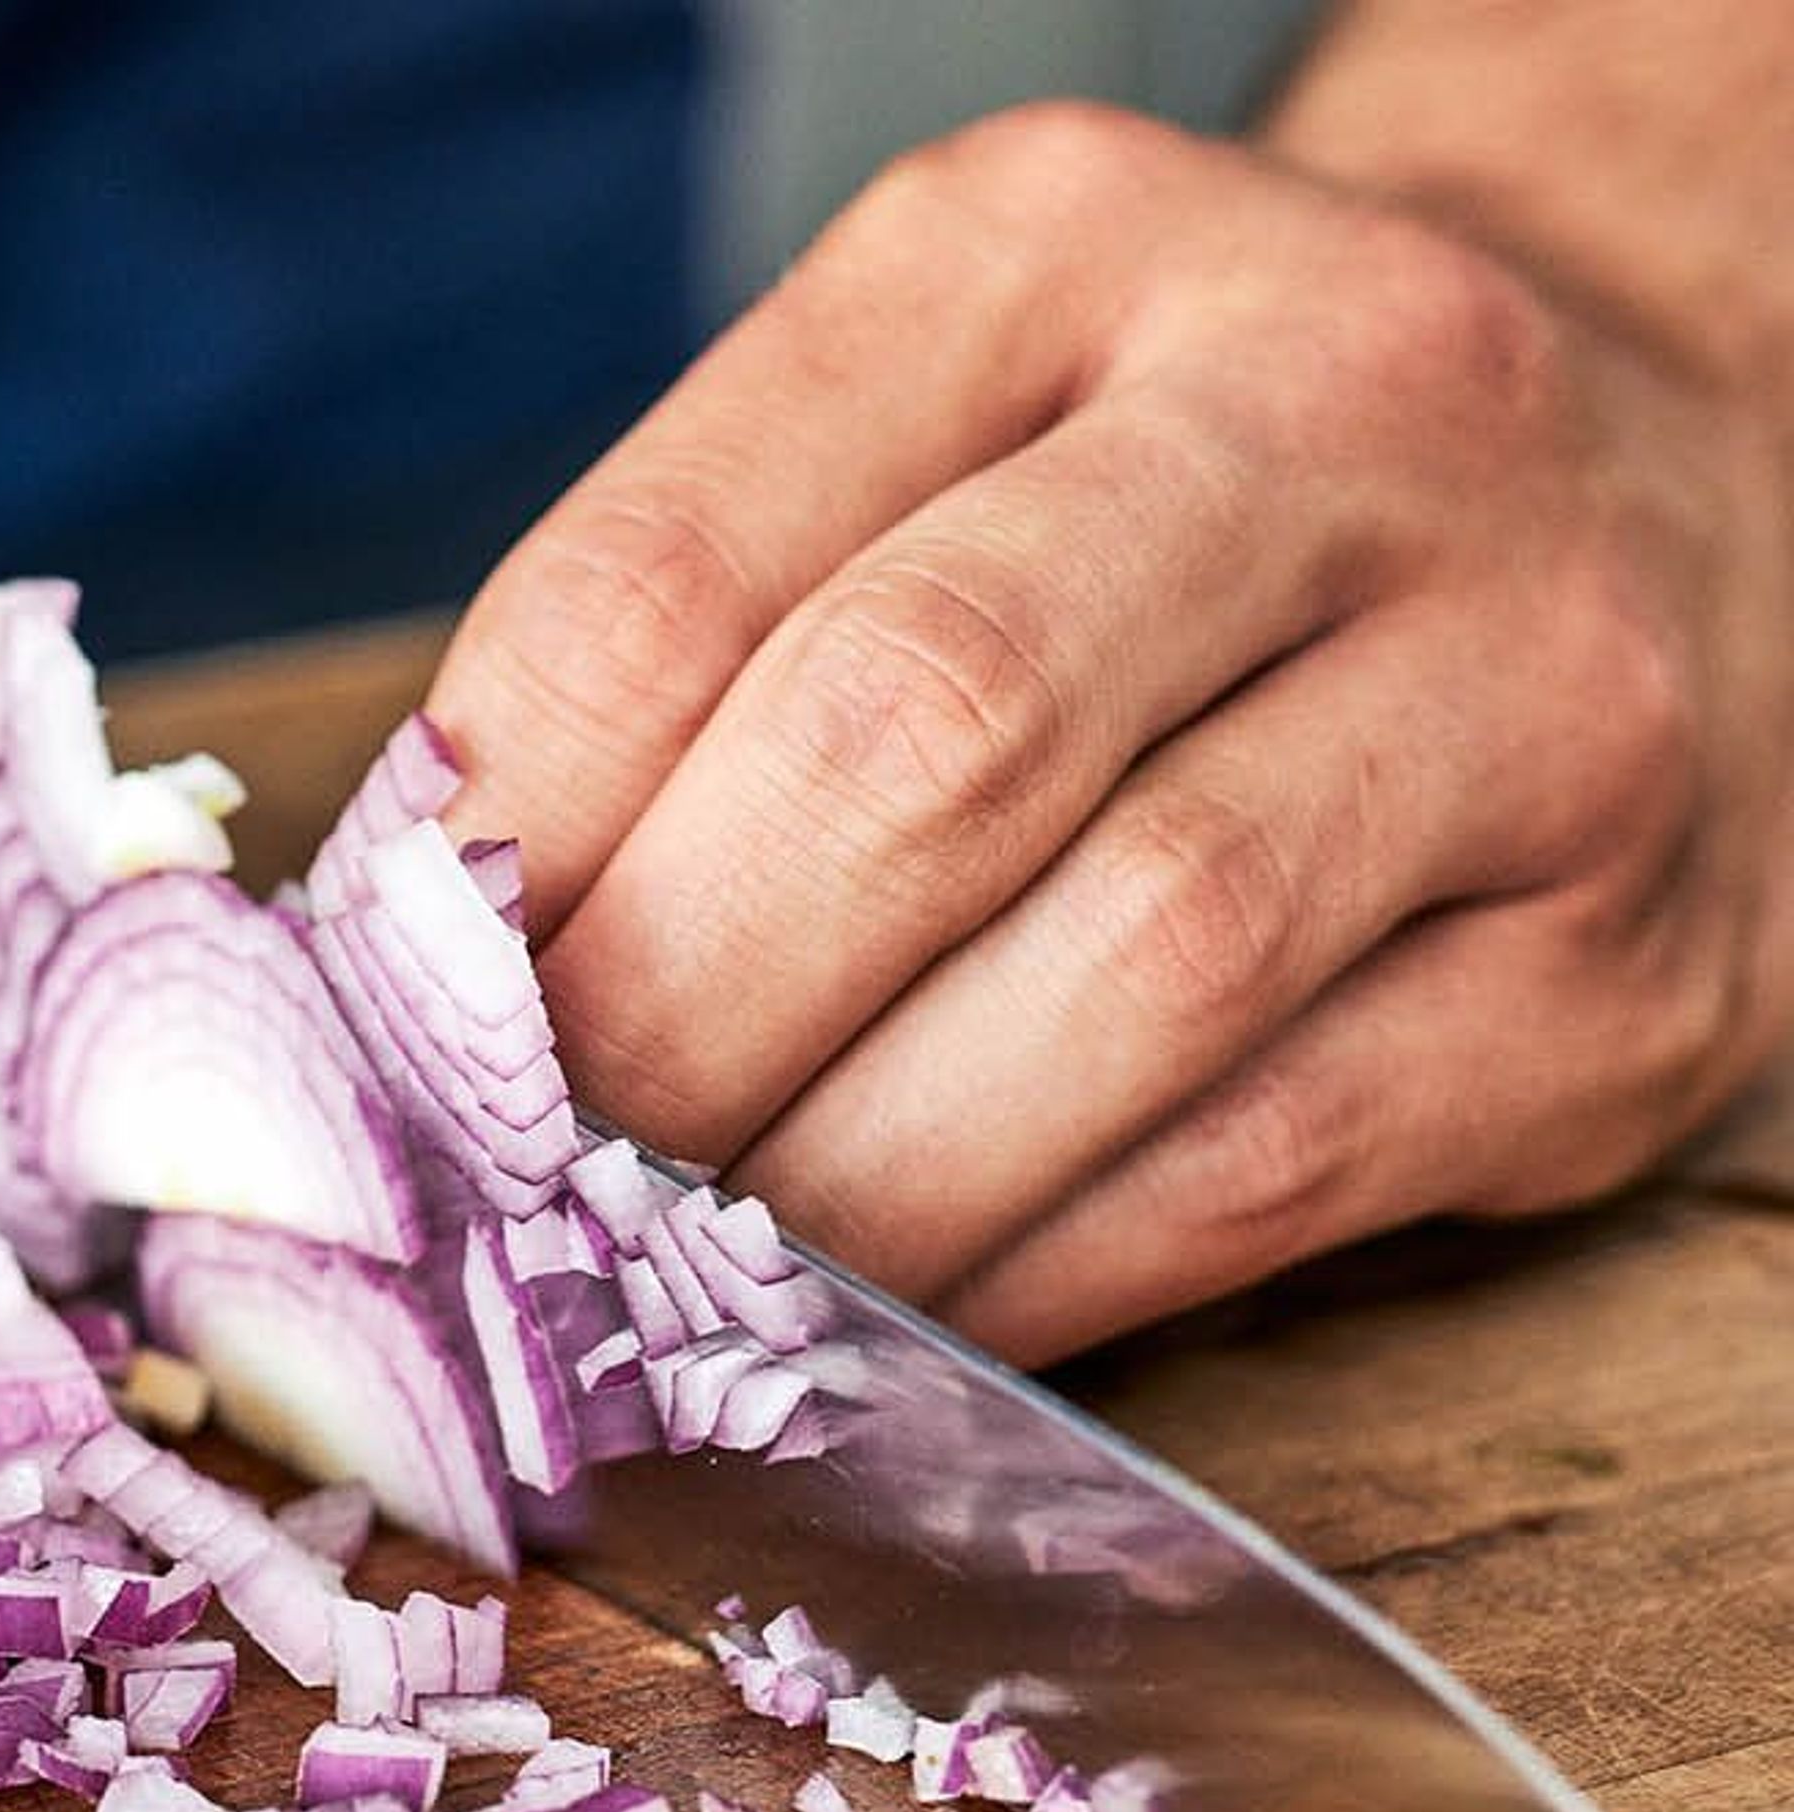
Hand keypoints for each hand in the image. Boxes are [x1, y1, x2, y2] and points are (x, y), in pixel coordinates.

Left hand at [425, 102, 1793, 1360]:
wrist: (1653, 507)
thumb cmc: (1160, 526)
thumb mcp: (910, 458)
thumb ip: (677, 666)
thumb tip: (408, 987)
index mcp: (1051, 252)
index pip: (671, 578)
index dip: (490, 859)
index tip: (389, 1031)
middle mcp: (1336, 410)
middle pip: (916, 742)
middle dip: (666, 1025)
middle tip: (521, 1196)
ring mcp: (1529, 680)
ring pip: (1129, 963)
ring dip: (849, 1185)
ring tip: (686, 1285)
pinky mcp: (1617, 966)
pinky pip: (1270, 1163)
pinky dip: (1034, 1277)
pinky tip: (897, 1329)